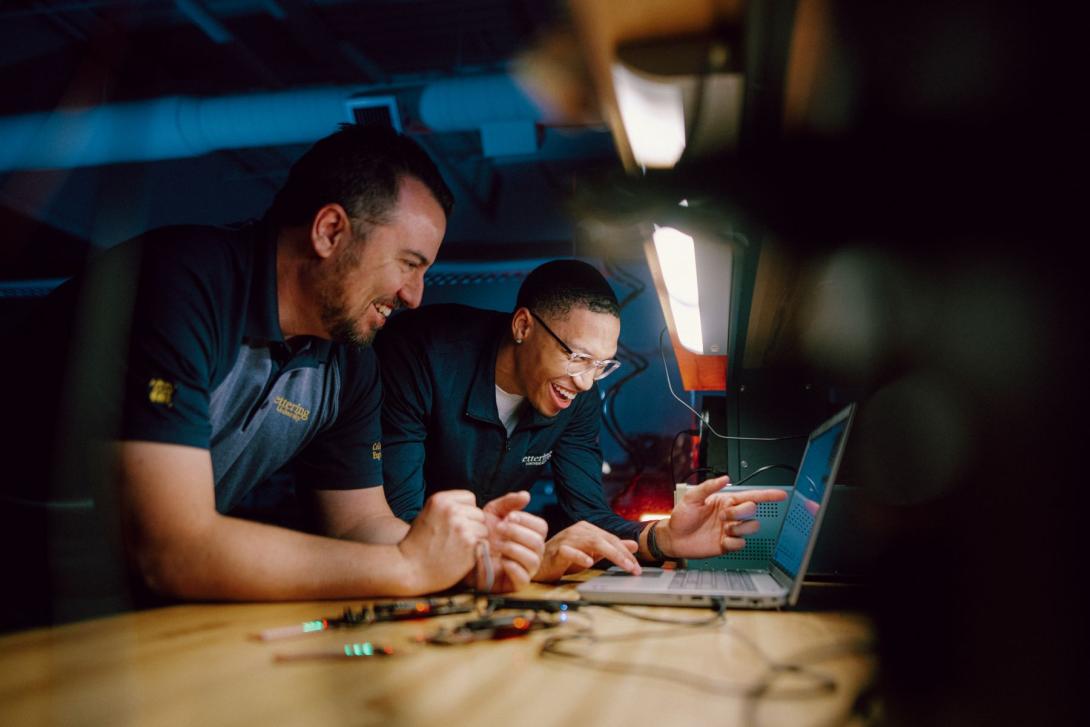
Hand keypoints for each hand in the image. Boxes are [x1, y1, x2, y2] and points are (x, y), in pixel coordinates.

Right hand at [398, 490, 487, 591]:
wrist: (409, 569)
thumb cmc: (417, 544)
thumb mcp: (428, 515)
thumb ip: (448, 508)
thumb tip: (471, 508)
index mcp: (441, 500)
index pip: (470, 498)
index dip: (465, 511)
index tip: (456, 523)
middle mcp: (453, 511)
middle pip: (479, 514)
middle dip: (472, 525)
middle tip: (457, 538)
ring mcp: (463, 528)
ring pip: (484, 529)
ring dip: (476, 539)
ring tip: (458, 548)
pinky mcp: (470, 545)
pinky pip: (485, 543)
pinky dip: (477, 551)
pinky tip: (462, 556)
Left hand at [472, 491, 547, 592]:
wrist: (463, 555)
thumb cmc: (481, 534)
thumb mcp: (493, 513)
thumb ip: (508, 503)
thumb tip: (526, 495)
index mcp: (529, 535)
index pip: (541, 526)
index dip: (526, 520)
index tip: (508, 516)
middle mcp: (531, 552)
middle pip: (538, 542)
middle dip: (517, 532)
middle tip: (498, 528)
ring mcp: (525, 569)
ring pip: (533, 559)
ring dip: (513, 548)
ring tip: (496, 544)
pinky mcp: (514, 584)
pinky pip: (523, 578)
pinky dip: (513, 567)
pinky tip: (500, 560)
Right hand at [533, 521, 640, 581]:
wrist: (540, 564)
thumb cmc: (565, 558)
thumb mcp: (591, 553)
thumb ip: (611, 548)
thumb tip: (634, 545)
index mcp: (586, 529)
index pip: (610, 538)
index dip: (625, 552)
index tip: (637, 566)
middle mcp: (577, 530)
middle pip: (604, 539)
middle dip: (622, 554)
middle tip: (634, 568)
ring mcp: (566, 538)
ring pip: (592, 543)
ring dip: (610, 554)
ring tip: (623, 565)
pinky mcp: (556, 550)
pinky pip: (569, 551)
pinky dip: (580, 556)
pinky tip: (589, 563)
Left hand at [656, 476, 787, 558]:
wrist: (673, 538)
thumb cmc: (681, 517)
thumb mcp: (692, 497)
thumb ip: (708, 487)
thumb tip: (725, 479)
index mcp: (724, 501)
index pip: (750, 496)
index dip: (767, 495)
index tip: (781, 495)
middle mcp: (730, 515)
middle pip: (751, 510)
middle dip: (740, 511)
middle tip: (723, 515)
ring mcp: (729, 530)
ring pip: (751, 527)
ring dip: (740, 527)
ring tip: (724, 528)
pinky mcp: (727, 545)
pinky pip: (741, 543)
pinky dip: (734, 542)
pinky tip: (723, 540)